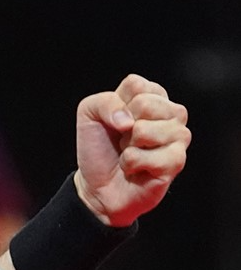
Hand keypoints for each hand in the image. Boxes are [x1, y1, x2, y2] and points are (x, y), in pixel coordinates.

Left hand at [74, 74, 190, 226]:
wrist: (98, 184)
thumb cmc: (99, 147)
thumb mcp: (89, 113)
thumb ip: (105, 102)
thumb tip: (129, 121)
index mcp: (154, 96)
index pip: (136, 85)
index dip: (117, 105)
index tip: (116, 120)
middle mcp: (172, 113)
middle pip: (145, 104)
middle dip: (123, 126)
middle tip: (123, 139)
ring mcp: (179, 136)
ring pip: (145, 130)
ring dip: (127, 146)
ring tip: (130, 152)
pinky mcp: (177, 161)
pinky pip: (146, 156)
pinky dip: (131, 164)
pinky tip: (137, 168)